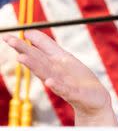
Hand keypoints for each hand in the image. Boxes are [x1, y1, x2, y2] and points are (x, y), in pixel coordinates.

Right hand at [2, 30, 116, 125]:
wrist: (94, 98)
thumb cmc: (76, 77)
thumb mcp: (62, 57)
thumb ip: (46, 45)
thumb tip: (28, 32)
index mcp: (52, 63)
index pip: (35, 51)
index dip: (23, 43)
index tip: (6, 36)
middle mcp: (53, 73)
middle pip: (37, 60)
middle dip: (24, 50)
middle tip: (9, 40)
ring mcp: (62, 83)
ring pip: (46, 74)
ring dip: (34, 66)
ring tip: (21, 57)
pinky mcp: (74, 94)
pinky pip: (64, 89)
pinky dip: (56, 85)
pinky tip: (49, 81)